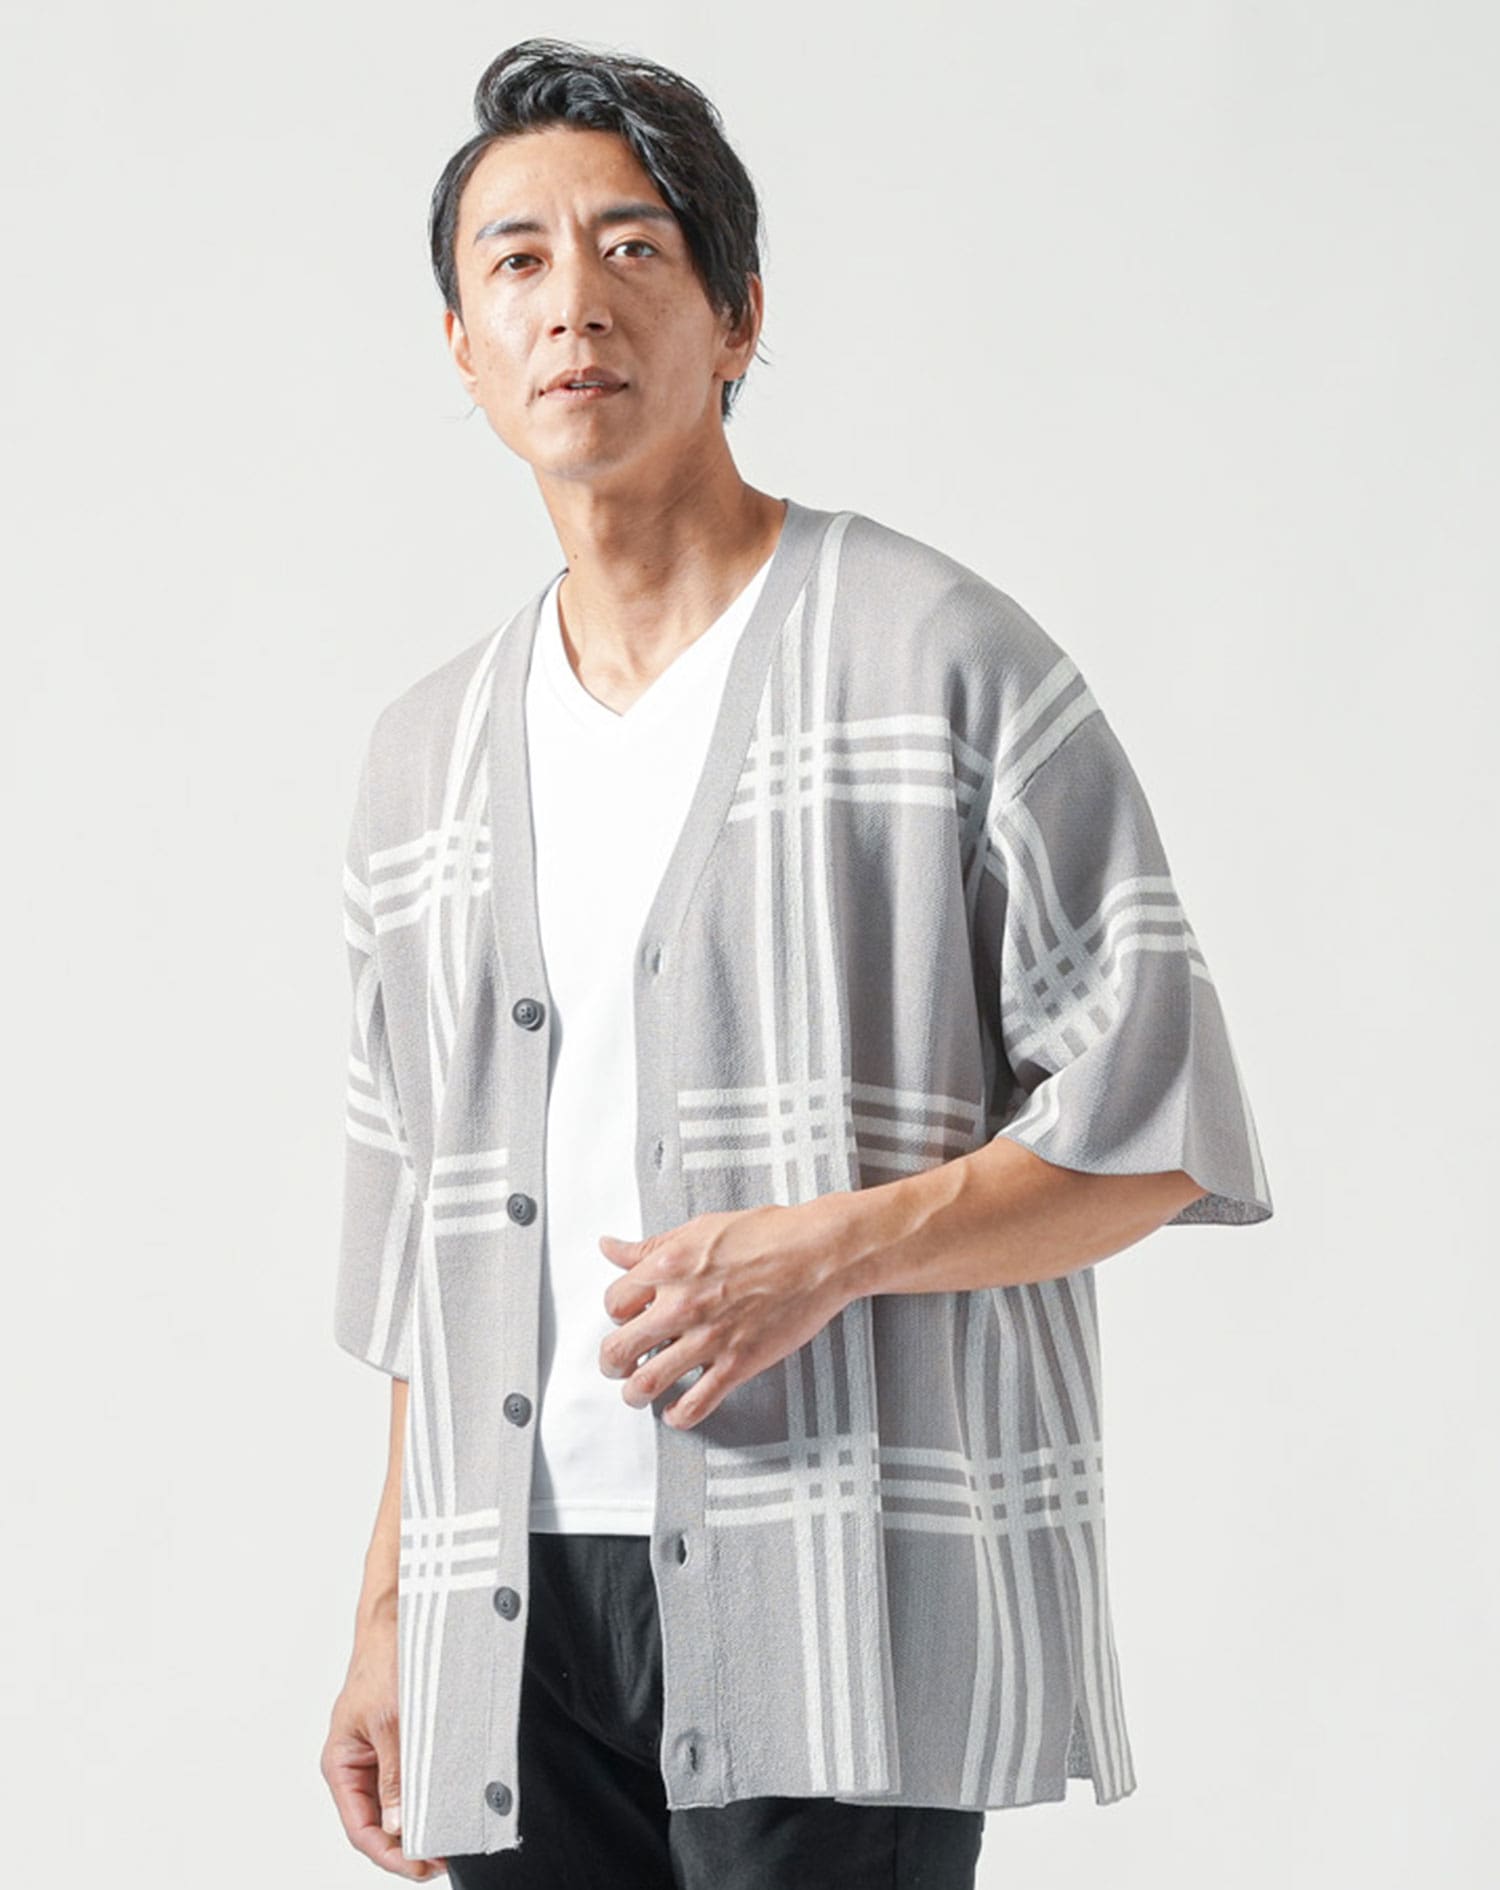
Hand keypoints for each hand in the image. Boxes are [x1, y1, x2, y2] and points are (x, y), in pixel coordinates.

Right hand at [322, 1611, 447, 1879]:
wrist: (400, 1618)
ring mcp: (380, 1755)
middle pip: (378, 1824)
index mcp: (341, 1763)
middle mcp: (358, 1765)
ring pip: (397, 1805)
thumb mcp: (389, 1720)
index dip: (391, 1854)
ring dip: (420, 1822)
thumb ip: (394, 1772)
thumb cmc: (384, 1659)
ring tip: (449, 1837)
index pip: (361, 1828)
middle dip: (408, 1846)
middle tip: (443, 1859)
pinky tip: (448, 1804)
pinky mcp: (403, 1741)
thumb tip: (399, 1825)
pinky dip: (428, 1796)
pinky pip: (412, 1780)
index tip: (424, 1865)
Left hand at [597, 1200, 853, 1429]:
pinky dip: (678, 1416)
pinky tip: (677, 1411)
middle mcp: (679, 1306)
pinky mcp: (736, 1364)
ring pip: (646, 1384)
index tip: (627, 1320)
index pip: (613, 1303)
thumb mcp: (699, 1228)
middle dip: (612, 1363)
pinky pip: (694, 1405)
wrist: (819, 1253)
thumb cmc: (768, 1234)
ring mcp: (707, 1338)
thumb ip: (650, 1245)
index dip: (616, 1314)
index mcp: (666, 1268)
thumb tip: (610, 1248)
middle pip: (616, 1350)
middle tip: (619, 1365)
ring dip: (634, 1394)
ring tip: (639, 1393)